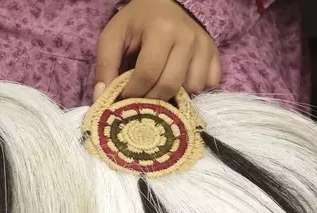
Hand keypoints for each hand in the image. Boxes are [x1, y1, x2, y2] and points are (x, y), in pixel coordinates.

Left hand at [95, 0, 220, 100]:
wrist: (167, 2)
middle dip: (151, 100)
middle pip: (170, 85)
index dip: (132, 93)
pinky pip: (209, 84)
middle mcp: (188, 38)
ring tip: (159, 87)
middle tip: (140, 99)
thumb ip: (105, 65)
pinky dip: (194, 90)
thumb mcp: (113, 35)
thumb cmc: (137, 21)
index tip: (123, 98)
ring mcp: (204, 46)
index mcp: (161, 30)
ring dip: (174, 95)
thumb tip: (101, 97)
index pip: (147, 74)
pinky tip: (179, 82)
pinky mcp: (215, 54)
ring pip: (192, 88)